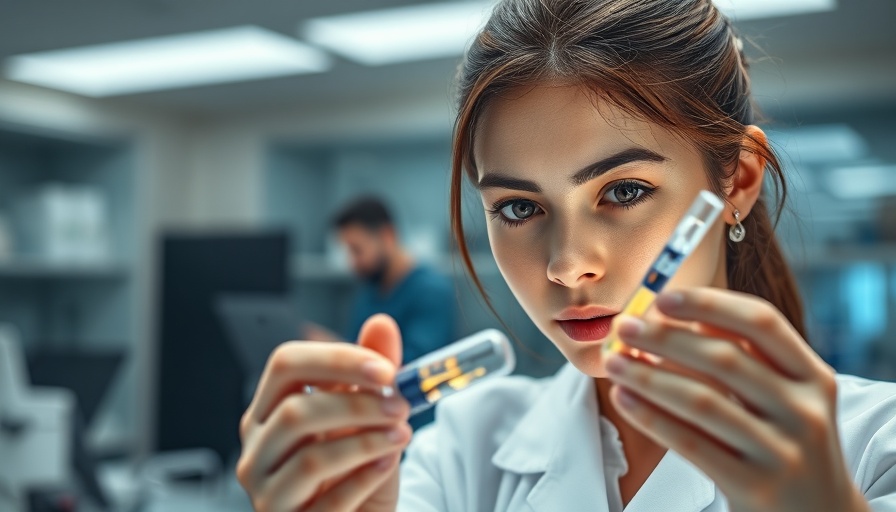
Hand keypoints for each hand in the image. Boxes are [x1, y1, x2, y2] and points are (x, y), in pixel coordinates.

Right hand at [238, 314, 410, 511]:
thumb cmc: (354, 470)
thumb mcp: (368, 418)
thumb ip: (371, 373)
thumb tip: (381, 324)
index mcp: (269, 411)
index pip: (285, 365)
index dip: (336, 360)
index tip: (385, 369)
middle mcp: (257, 449)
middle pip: (295, 411)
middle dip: (357, 404)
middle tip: (402, 405)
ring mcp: (267, 492)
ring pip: (310, 458)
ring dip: (366, 441)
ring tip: (401, 434)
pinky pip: (328, 503)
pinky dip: (364, 479)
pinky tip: (386, 465)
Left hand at [604, 287, 869, 511]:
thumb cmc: (785, 442)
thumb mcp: (783, 396)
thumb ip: (746, 356)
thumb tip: (680, 315)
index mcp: (813, 376)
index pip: (761, 323)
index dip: (709, 303)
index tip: (661, 297)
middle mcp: (803, 410)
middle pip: (725, 358)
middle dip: (665, 338)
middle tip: (623, 327)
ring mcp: (782, 451)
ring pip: (702, 401)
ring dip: (649, 376)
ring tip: (614, 362)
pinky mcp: (754, 486)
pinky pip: (691, 443)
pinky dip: (651, 417)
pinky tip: (624, 399)